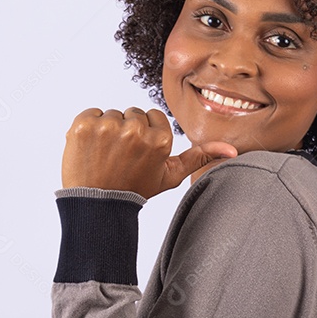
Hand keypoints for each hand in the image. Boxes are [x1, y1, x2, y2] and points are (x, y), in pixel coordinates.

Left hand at [61, 108, 237, 197]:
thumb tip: (232, 150)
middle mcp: (136, 130)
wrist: (98, 204)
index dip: (146, 134)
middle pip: (133, 113)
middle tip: (121, 156)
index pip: (153, 117)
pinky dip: (88, 128)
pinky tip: (91, 149)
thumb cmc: (136, 188)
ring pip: (112, 114)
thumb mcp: (171, 175)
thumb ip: (199, 157)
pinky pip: (90, 113)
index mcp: (160, 140)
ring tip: (105, 155)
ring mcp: (108, 127)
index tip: (139, 153)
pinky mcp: (83, 126)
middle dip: (127, 130)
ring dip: (107, 130)